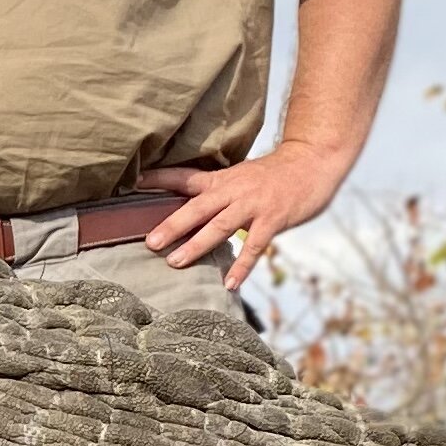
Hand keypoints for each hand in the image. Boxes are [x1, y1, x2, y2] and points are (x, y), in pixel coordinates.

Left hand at [142, 148, 350, 290]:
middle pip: (198, 208)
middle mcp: (234, 191)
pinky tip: (228, 283)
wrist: (312, 163)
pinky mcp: (273, 220)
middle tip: (151, 242)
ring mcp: (254, 206)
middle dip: (173, 225)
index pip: (185, 178)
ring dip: (197, 245)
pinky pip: (255, 246)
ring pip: (221, 226)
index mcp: (222, 180)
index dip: (159, 180)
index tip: (133, 183)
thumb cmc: (272, 175)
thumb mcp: (239, 176)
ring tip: (175, 262)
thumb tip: (187, 211)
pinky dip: (242, 266)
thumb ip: (215, 192)